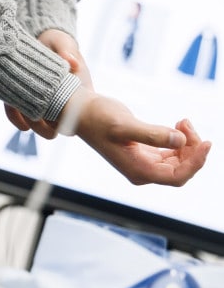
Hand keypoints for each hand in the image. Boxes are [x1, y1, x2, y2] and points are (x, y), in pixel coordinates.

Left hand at [4, 29, 91, 139]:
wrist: (41, 39)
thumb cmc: (58, 42)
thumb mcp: (64, 43)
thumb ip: (68, 51)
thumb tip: (72, 63)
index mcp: (78, 94)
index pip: (76, 117)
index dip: (65, 119)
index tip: (53, 106)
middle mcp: (62, 105)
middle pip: (57, 129)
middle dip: (45, 126)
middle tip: (36, 111)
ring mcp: (43, 106)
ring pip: (39, 127)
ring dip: (30, 121)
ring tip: (23, 107)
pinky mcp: (25, 101)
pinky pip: (20, 117)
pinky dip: (15, 116)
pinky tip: (12, 106)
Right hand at [71, 88, 209, 185]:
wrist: (81, 111)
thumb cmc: (98, 118)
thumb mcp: (124, 125)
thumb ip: (153, 134)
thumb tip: (180, 141)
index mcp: (138, 171)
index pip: (177, 176)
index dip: (196, 162)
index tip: (206, 142)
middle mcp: (142, 171)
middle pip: (181, 169)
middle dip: (192, 148)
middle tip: (186, 123)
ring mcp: (143, 162)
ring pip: (178, 160)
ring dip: (187, 142)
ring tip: (182, 121)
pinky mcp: (144, 152)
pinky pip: (171, 152)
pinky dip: (178, 140)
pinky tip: (177, 124)